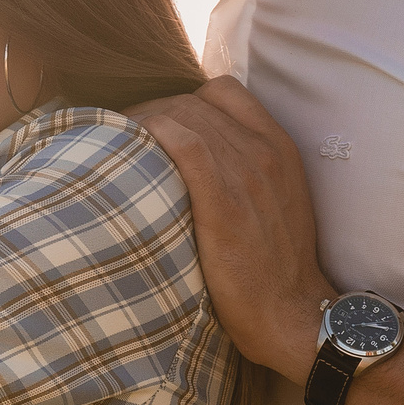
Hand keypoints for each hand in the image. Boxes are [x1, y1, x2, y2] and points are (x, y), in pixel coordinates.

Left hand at [127, 77, 335, 381]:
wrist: (293, 314)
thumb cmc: (272, 267)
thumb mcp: (272, 202)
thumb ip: (243, 171)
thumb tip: (188, 159)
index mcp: (278, 147)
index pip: (222, 91)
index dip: (181, 100)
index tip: (153, 123)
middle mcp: (264, 152)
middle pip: (192, 102)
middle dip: (150, 112)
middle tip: (117, 138)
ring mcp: (247, 175)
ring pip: (184, 117)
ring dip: (140, 124)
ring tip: (110, 146)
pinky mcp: (225, 203)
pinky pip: (186, 146)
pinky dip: (152, 137)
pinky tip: (126, 149)